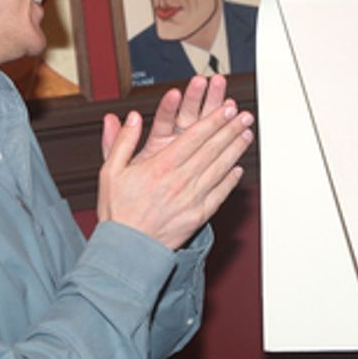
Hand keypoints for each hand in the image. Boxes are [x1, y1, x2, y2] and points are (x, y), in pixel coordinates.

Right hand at [96, 80, 253, 250]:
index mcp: (160, 167)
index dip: (214, 121)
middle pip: (212, 149)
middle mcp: (180, 181)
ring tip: (247, 134)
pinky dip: (231, 180)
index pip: (194, 137)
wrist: (126, 249)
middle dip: (231, 129)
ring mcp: (192, 199)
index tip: (226, 109)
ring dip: (235, 150)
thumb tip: (132, 117)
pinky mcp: (198, 216)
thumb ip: (122, 141)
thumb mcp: (111, 172)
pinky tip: (238, 168)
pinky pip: (219, 194)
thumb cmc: (118, 212)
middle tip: (244, 115)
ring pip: (220, 168)